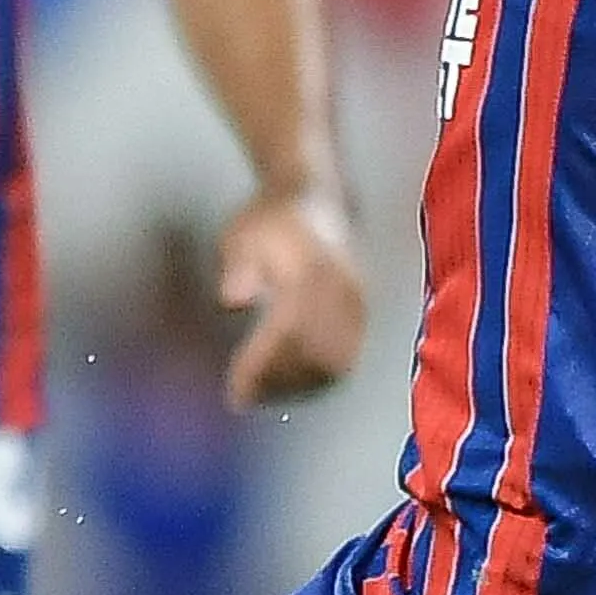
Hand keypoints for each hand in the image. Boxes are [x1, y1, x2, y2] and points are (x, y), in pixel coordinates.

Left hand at [216, 190, 365, 408]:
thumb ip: (237, 268)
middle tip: (245, 397)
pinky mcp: (363, 314)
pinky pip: (347, 358)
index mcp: (310, 270)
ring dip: (298, 387)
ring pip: (333, 363)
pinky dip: (319, 379)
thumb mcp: (240, 236)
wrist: (315, 197)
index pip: (287, 331)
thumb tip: (232, 300)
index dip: (261, 366)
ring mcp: (356, 304)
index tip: (236, 388)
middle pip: (312, 354)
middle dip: (277, 383)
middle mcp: (340, 290)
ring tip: (265, 394)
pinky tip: (293, 385)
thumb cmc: (270, 221)